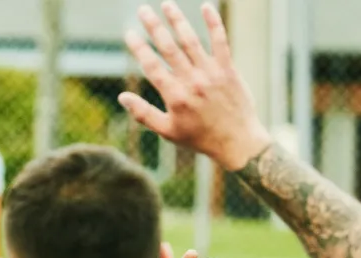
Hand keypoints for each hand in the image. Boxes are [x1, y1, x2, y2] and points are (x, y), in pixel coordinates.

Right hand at [117, 1, 269, 170]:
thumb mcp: (167, 131)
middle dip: (154, 26)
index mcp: (174, 96)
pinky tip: (206, 6)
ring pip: (191, 40)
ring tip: (166, 4)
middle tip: (142, 10)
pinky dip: (213, 23)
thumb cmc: (200, 138)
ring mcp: (211, 73)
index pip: (151, 65)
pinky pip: (220, 41)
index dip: (138, 48)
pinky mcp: (228, 69)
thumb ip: (143, 113)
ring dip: (178, 20)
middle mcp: (191, 81)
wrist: (238, 142)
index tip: (128, 32)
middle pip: (168, 47)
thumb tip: (122, 97)